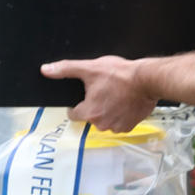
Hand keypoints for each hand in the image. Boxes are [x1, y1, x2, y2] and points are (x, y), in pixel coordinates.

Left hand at [40, 56, 155, 132]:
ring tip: (115, 96)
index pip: (73, 114)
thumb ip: (66, 70)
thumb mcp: (89, 68)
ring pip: (105, 120)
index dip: (78, 104)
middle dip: (95, 106)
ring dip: (108, 111)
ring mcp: (116, 127)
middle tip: (104, 92)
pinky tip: (124, 102)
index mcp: (89, 112)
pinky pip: (119, 123)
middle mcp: (101, 124)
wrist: (148, 80)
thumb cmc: (121, 74)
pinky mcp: (129, 127)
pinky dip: (121, 115)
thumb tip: (46, 70)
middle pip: (90, 117)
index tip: (86, 96)